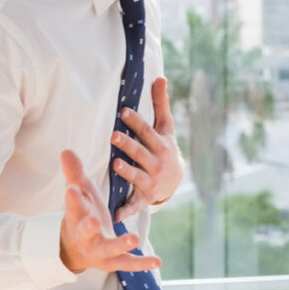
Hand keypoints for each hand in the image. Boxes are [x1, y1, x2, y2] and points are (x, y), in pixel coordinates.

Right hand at [59, 149, 161, 273]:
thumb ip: (74, 173)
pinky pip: (129, 263)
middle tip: (94, 221)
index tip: (72, 189)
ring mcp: (99, 250)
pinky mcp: (114, 261)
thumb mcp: (79, 195)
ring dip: (121, 244)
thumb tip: (66, 150)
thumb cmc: (81, 215)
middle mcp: (85, 236)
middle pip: (85, 230)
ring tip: (134, 238)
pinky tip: (158, 261)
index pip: (73, 206)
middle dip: (89, 226)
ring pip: (109, 249)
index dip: (73, 198)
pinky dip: (142, 263)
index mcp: (76, 217)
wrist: (75, 250)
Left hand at [111, 76, 184, 222]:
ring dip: (127, 171)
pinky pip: (134, 204)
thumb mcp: (165, 127)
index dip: (136, 122)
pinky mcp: (144, 198)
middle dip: (128, 145)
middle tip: (114, 136)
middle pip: (141, 153)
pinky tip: (115, 213)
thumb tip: (159, 77)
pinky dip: (126, 210)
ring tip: (116, 164)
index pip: (147, 132)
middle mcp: (157, 163)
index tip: (123, 112)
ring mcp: (151, 181)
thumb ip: (160, 103)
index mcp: (161, 145)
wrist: (175, 180)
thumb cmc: (164, 147)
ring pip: (137, 176)